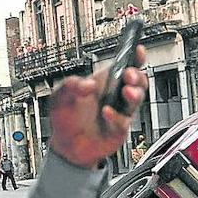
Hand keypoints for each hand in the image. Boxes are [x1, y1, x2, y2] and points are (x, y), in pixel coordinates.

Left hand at [49, 46, 148, 167]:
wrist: (68, 147)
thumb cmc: (65, 118)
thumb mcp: (59, 97)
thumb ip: (70, 86)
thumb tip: (88, 84)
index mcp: (103, 82)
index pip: (123, 66)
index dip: (134, 57)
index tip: (138, 50)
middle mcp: (115, 95)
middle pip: (137, 81)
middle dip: (137, 76)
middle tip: (128, 75)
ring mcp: (120, 111)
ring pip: (137, 98)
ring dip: (134, 93)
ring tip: (126, 91)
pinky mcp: (120, 128)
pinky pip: (124, 120)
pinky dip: (116, 116)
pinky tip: (107, 113)